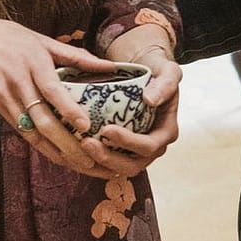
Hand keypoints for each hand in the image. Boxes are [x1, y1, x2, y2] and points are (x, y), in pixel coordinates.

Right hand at [0, 11, 114, 176]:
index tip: (85, 125)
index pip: (51, 90)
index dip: (68, 109)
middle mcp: (19, 84)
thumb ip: (74, 55)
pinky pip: (22, 131)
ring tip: (78, 164)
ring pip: (32, 132)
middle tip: (89, 159)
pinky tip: (58, 156)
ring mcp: (7, 99)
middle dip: (66, 143)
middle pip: (43, 120)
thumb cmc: (7, 37)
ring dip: (55, 151)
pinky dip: (40, 146)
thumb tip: (107, 65)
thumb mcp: (41, 39)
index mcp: (33, 63)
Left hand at [90, 48, 181, 177]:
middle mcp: (153, 148)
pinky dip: (89, 161)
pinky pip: (105, 165)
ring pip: (116, 169)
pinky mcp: (121, 152)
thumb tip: (150, 99)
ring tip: (78, 145)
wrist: (146, 77)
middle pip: (132, 165)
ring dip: (96, 162)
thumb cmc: (158, 72)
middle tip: (86, 143)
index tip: (106, 129)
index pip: (149, 146)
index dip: (128, 142)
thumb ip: (165, 84)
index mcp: (166, 133)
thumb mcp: (168, 71)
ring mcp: (136, 153)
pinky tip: (72, 148)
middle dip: (108, 158)